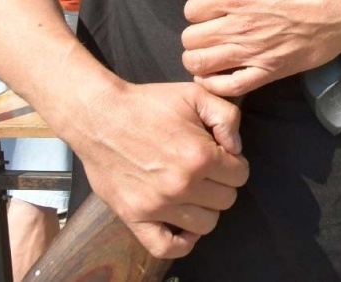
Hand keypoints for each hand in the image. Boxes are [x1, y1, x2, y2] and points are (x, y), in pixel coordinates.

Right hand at [74, 80, 248, 258]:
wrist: (100, 116)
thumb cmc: (148, 104)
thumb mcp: (196, 95)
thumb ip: (228, 117)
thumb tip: (237, 149)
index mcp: (200, 156)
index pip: (240, 175)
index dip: (233, 163)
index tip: (219, 155)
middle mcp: (181, 185)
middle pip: (227, 200)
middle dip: (222, 183)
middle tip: (206, 171)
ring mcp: (157, 205)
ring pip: (206, 224)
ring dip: (206, 208)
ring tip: (194, 191)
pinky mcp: (134, 217)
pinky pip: (166, 247)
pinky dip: (181, 242)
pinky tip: (183, 224)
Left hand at [180, 0, 340, 96]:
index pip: (192, 10)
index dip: (199, 7)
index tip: (213, 6)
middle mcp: (238, 28)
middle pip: (190, 39)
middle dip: (197, 32)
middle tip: (212, 29)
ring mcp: (252, 53)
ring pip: (200, 64)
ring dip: (199, 58)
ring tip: (211, 51)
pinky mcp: (269, 72)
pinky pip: (229, 87)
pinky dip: (214, 83)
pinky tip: (216, 74)